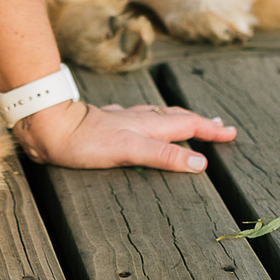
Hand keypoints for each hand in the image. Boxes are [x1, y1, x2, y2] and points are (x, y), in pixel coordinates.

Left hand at [13, 99, 235, 170]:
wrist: (48, 125)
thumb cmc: (86, 140)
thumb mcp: (129, 150)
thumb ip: (163, 154)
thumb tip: (200, 162)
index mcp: (147, 125)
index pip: (187, 125)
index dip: (209, 130)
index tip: (230, 132)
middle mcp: (137, 119)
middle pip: (176, 118)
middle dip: (199, 123)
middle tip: (220, 127)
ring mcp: (121, 120)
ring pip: (157, 117)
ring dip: (178, 120)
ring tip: (189, 123)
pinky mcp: (106, 124)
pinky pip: (138, 120)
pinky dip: (152, 122)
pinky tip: (142, 123)